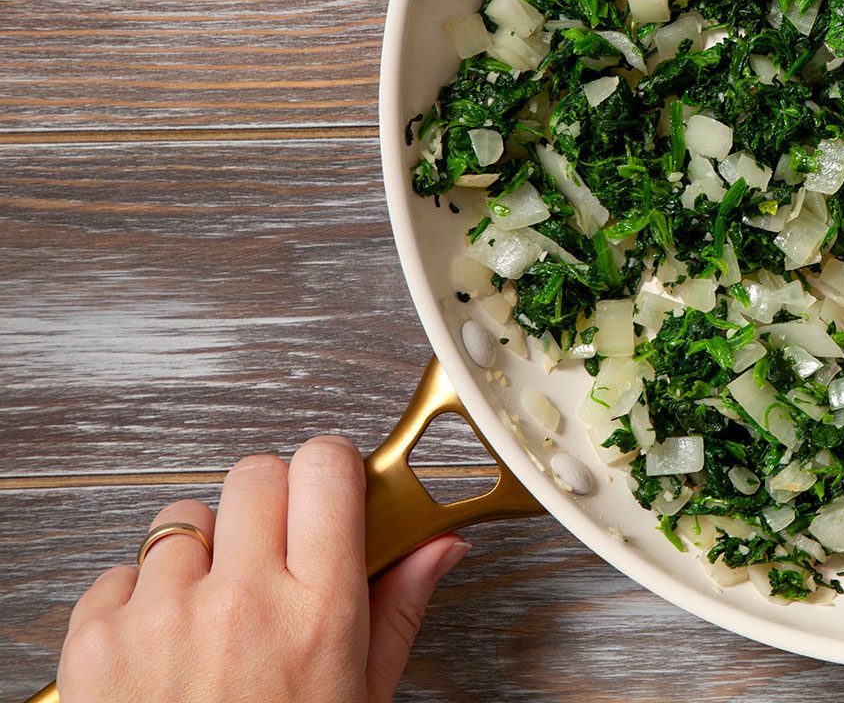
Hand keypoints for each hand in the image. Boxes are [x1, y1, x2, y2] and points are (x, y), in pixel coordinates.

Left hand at [58, 436, 466, 702]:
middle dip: (268, 504)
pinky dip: (139, 601)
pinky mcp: (98, 638)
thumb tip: (439, 545)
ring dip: (199, 552)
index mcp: (318, 609)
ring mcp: (163, 615)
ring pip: (183, 517)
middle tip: (273, 551)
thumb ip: (398, 607)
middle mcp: (242, 600)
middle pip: (256, 475)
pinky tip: (165, 646)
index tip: (331, 493)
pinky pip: (120, 573)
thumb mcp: (361, 693)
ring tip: (211, 610)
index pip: (326, 468)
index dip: (330, 472)